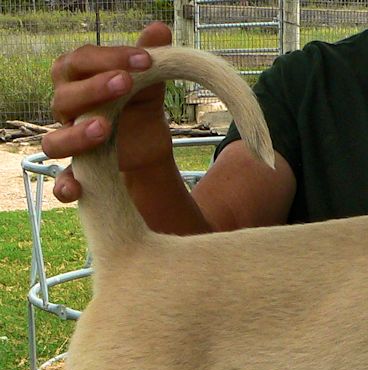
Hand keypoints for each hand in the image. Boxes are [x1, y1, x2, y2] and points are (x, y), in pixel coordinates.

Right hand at [42, 22, 172, 202]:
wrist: (145, 149)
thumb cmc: (136, 106)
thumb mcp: (148, 83)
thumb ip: (149, 58)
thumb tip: (158, 28)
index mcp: (78, 80)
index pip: (82, 61)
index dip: (110, 57)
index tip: (145, 58)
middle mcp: (66, 111)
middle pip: (64, 97)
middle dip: (94, 89)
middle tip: (125, 82)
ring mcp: (69, 143)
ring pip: (54, 141)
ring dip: (77, 134)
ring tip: (104, 128)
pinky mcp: (79, 174)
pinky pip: (61, 182)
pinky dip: (65, 186)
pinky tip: (76, 188)